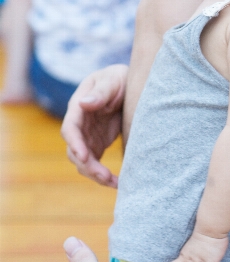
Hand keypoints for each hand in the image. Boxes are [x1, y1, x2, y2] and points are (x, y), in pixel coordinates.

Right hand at [61, 65, 127, 187]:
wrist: (126, 84)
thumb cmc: (117, 78)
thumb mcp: (112, 80)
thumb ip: (101, 92)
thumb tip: (84, 104)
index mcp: (78, 107)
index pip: (70, 128)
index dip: (75, 144)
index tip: (84, 156)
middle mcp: (79, 125)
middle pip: (74, 151)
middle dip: (88, 166)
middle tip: (105, 176)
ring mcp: (87, 136)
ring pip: (83, 162)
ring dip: (95, 174)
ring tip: (114, 183)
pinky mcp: (97, 144)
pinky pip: (95, 164)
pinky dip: (103, 175)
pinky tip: (118, 183)